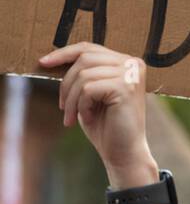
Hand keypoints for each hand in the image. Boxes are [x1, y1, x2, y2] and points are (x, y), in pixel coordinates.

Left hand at [39, 43, 156, 187]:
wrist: (125, 155)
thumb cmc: (107, 127)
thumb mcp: (91, 95)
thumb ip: (82, 74)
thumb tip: (52, 58)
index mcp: (125, 62)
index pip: (89, 49)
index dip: (63, 54)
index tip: (43, 62)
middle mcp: (131, 63)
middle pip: (84, 60)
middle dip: (67, 84)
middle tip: (62, 107)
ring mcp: (130, 74)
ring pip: (84, 75)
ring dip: (71, 99)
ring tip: (71, 117)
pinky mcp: (125, 88)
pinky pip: (88, 89)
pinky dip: (82, 106)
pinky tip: (87, 119)